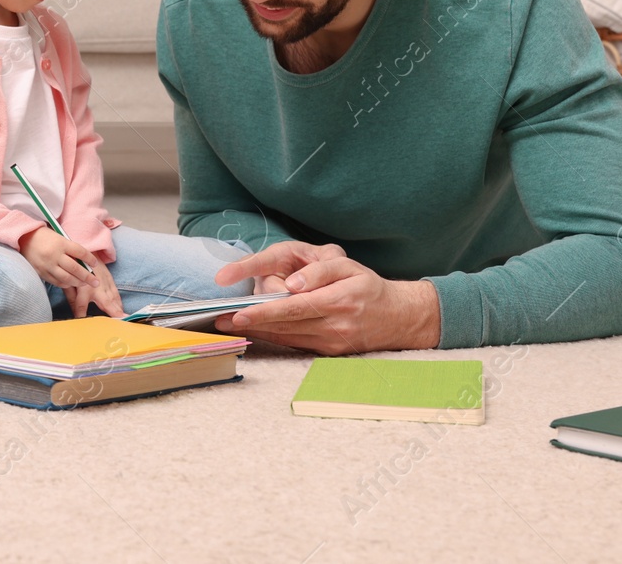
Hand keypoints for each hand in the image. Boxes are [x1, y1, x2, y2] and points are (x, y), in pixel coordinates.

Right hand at [19, 228, 99, 290]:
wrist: (24, 238)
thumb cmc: (45, 237)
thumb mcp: (59, 238)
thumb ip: (70, 249)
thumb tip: (84, 262)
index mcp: (61, 243)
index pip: (80, 252)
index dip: (90, 259)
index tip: (95, 264)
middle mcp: (54, 255)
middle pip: (75, 268)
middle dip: (88, 277)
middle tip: (96, 282)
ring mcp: (47, 265)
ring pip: (66, 278)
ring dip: (78, 283)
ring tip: (85, 284)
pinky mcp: (42, 273)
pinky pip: (57, 282)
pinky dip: (66, 284)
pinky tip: (72, 284)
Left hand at [61, 256, 123, 318]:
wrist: (86, 250)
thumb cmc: (75, 268)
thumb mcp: (69, 282)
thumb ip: (71, 298)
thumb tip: (74, 313)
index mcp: (83, 287)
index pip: (81, 306)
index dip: (81, 315)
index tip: (83, 324)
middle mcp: (96, 286)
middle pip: (106, 302)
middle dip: (113, 312)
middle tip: (120, 321)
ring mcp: (105, 282)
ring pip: (113, 298)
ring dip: (119, 309)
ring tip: (124, 318)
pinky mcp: (110, 279)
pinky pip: (115, 292)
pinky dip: (119, 301)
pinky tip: (122, 309)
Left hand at [213, 241, 440, 352]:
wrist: (399, 318)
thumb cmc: (368, 286)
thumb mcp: (349, 267)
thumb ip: (320, 271)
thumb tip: (293, 284)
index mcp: (339, 300)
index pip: (293, 307)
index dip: (264, 312)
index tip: (238, 313)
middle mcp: (335, 326)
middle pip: (285, 326)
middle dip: (252, 325)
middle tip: (221, 323)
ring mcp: (332, 343)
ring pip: (288, 338)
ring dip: (259, 333)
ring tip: (231, 327)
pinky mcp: (330, 353)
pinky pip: (297, 344)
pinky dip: (275, 339)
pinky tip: (257, 332)